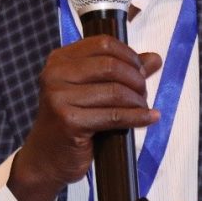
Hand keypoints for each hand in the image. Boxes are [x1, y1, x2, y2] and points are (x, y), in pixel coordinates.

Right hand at [9, 36, 161, 200]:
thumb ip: (123, 71)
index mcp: (59, 60)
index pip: (103, 43)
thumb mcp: (93, 90)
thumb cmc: (72, 121)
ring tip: (143, 107)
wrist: (46, 157)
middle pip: (110, 65)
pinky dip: (137, 117)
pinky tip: (149, 118)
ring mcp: (59, 98)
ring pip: (114, 91)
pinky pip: (114, 115)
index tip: (141, 71)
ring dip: (137, 100)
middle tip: (143, 92)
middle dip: (136, 79)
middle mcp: (55, 74)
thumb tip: (155, 58)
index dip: (129, 55)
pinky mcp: (69, 121)